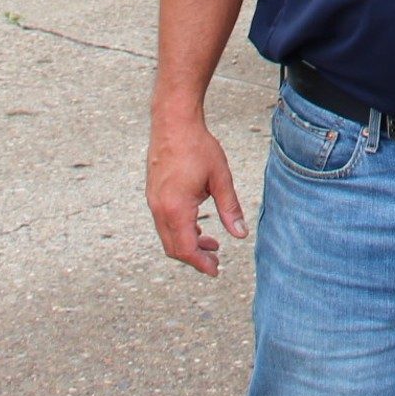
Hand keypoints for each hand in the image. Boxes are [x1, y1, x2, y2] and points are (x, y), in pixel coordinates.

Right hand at [146, 113, 246, 275]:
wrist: (173, 124)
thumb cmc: (198, 148)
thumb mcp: (220, 178)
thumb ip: (229, 208)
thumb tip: (241, 234)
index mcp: (175, 209)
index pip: (186, 248)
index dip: (201, 263)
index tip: (215, 271)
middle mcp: (159, 210)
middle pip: (174, 247)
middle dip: (194, 258)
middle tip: (216, 262)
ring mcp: (154, 203)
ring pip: (168, 236)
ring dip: (188, 244)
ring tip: (211, 245)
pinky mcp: (154, 195)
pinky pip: (165, 223)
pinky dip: (180, 231)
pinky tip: (197, 226)